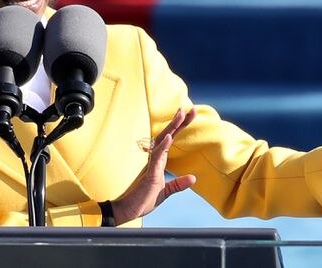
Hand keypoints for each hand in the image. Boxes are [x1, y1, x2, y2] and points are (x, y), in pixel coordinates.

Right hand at [111, 108, 196, 224]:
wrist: (127, 211)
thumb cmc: (142, 200)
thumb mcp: (165, 192)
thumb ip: (178, 184)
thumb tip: (193, 178)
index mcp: (159, 161)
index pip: (172, 140)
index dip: (181, 127)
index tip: (191, 114)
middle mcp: (155, 159)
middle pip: (168, 135)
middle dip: (180, 122)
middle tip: (191, 109)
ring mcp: (152, 164)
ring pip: (163, 141)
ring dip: (172, 128)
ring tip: (181, 115)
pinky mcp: (150, 173)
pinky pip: (157, 157)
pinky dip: (163, 146)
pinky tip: (170, 137)